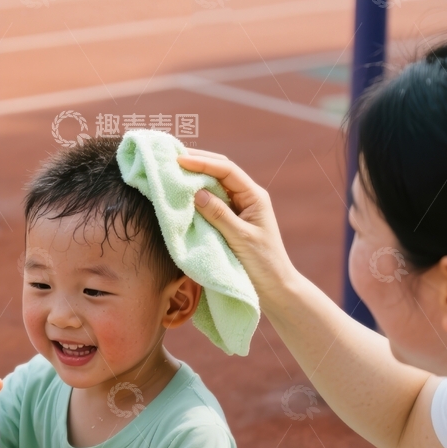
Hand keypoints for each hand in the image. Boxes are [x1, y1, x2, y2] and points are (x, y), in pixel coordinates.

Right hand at [177, 150, 295, 303]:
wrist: (275, 289)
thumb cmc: (263, 264)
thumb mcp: (240, 238)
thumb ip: (219, 215)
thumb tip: (197, 192)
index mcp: (254, 196)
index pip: (226, 170)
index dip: (202, 162)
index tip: (179, 160)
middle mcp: (247, 197)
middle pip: (220, 170)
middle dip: (197, 162)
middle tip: (171, 158)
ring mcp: (238, 207)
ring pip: (214, 184)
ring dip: (195, 177)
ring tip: (172, 171)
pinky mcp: (230, 220)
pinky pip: (211, 201)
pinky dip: (196, 195)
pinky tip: (182, 194)